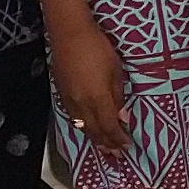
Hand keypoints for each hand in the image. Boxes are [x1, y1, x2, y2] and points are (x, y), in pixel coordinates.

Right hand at [44, 0, 131, 161]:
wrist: (69, 32)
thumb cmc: (97, 47)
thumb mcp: (116, 70)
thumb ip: (118, 95)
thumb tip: (123, 117)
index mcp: (98, 99)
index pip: (110, 127)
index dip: (118, 139)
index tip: (126, 148)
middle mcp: (82, 104)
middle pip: (95, 131)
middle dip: (106, 145)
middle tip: (116, 156)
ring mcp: (70, 100)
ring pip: (82, 126)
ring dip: (94, 139)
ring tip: (103, 148)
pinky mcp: (62, 93)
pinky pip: (74, 117)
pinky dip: (83, 127)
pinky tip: (87, 128)